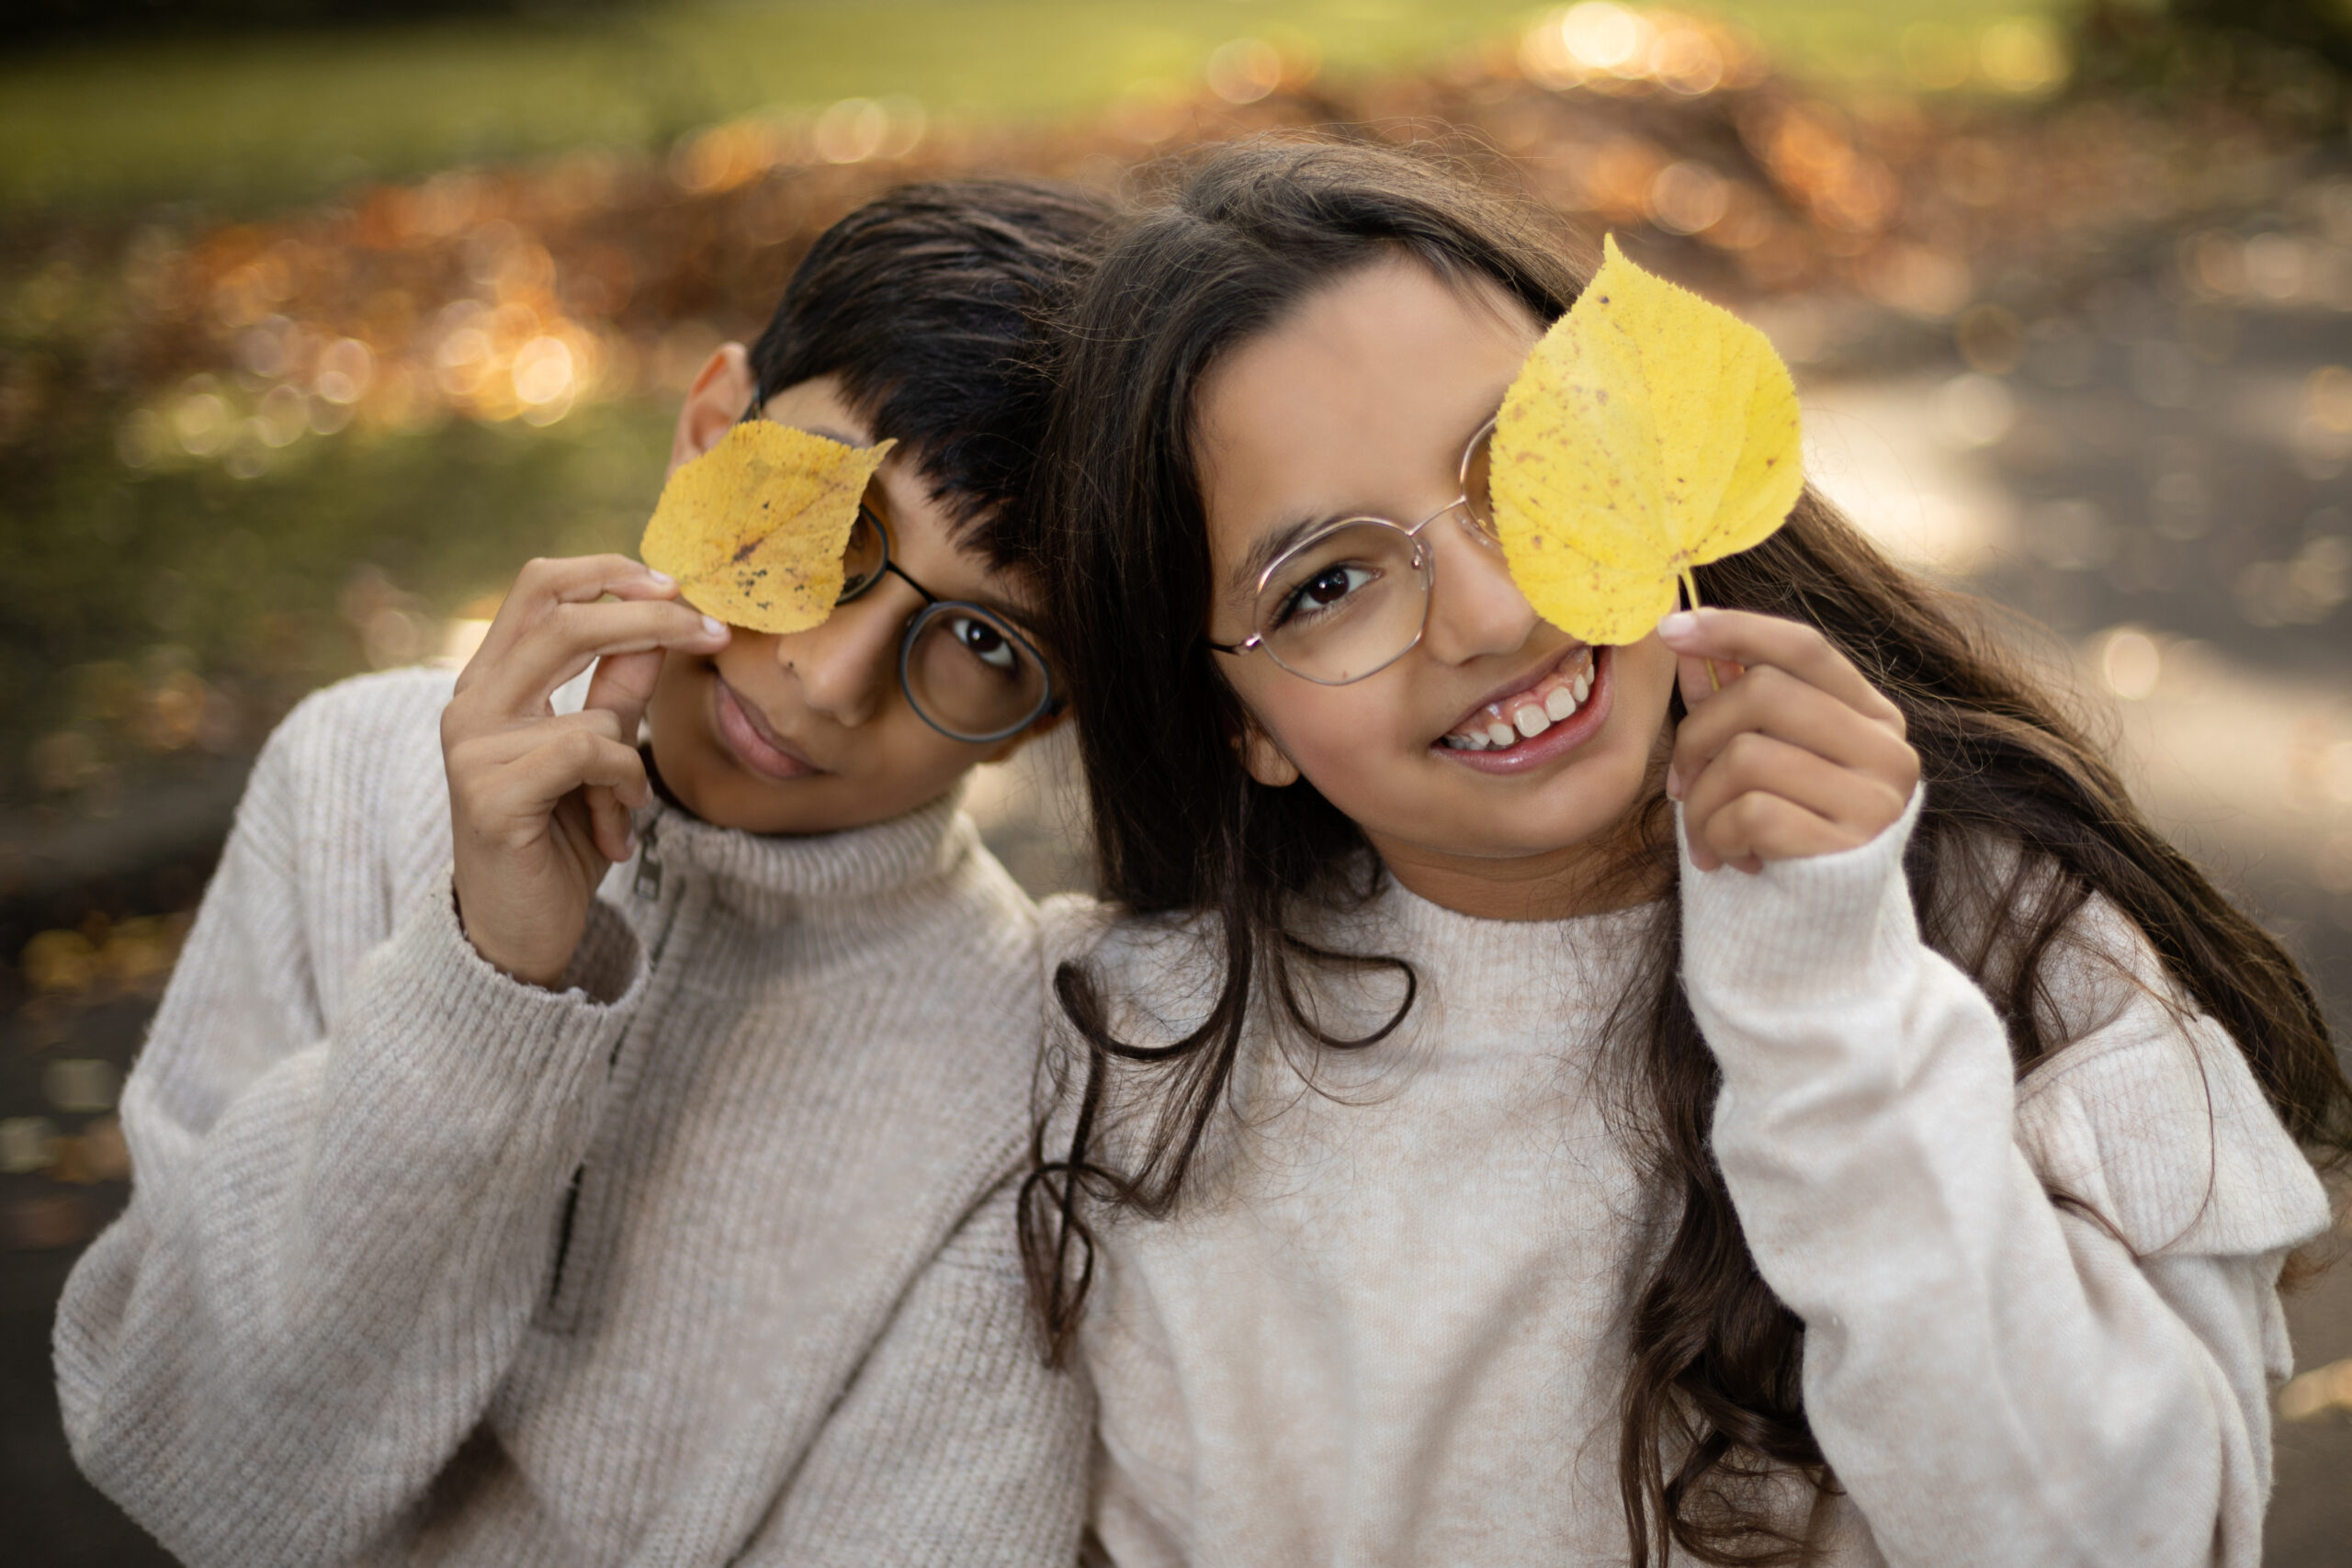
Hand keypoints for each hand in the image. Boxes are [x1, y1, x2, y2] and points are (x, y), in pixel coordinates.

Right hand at [441, 556, 728, 986]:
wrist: (520, 931)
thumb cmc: (560, 839)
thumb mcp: (600, 752)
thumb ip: (619, 689)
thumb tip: (663, 623)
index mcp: (490, 681)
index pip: (539, 586)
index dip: (608, 573)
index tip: (676, 585)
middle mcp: (469, 704)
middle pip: (563, 618)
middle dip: (650, 618)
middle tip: (709, 630)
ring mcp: (471, 748)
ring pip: (588, 705)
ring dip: (631, 750)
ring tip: (628, 799)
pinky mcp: (489, 795)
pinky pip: (587, 755)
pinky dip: (623, 785)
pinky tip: (618, 826)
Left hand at [1657, 608, 1917, 874]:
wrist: (1818, 935)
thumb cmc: (1786, 835)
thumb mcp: (1764, 761)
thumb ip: (1732, 700)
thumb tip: (1683, 637)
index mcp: (1873, 717)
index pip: (1804, 647)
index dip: (1734, 629)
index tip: (1670, 630)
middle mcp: (1887, 750)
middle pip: (1763, 692)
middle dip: (1697, 735)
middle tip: (1680, 785)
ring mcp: (1876, 800)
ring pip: (1747, 756)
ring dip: (1701, 801)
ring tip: (1706, 835)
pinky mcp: (1849, 848)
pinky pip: (1752, 814)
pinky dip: (1719, 836)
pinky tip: (1731, 859)